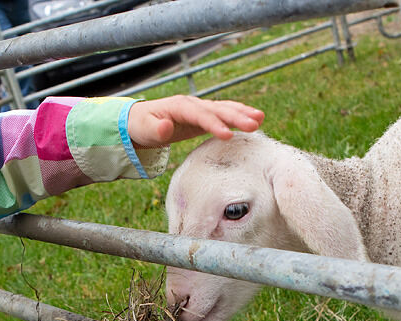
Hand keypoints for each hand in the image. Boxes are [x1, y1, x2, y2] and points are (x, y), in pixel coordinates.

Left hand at [127, 96, 263, 145]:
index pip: (200, 115)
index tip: (228, 135)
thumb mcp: (144, 129)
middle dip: (236, 116)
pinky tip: (254, 119)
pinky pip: (224, 114)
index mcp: (180, 106)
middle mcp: (193, 105)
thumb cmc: (141, 125)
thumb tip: (166, 128)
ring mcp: (200, 109)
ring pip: (224, 109)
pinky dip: (239, 115)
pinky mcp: (203, 117)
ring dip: (242, 113)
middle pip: (218, 109)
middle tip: (255, 124)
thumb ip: (155, 129)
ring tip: (261, 118)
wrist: (140, 120)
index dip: (214, 124)